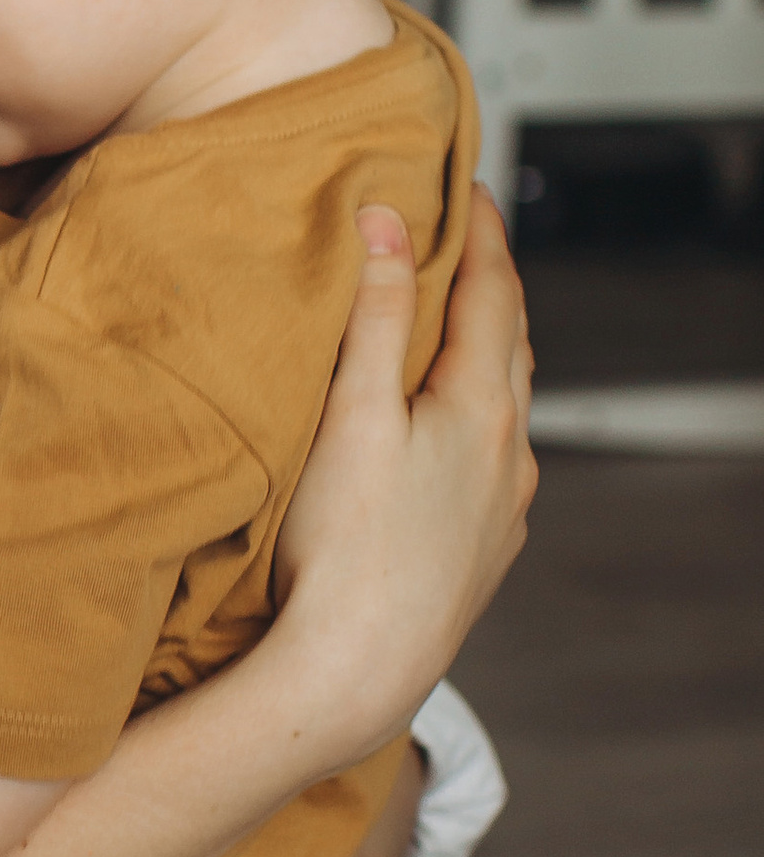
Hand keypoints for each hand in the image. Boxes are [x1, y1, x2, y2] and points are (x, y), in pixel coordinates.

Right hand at [269, 193, 534, 764]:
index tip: (466, 185)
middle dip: (489, 283)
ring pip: (508, 405)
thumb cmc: (344, 551)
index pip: (494, 291)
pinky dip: (478, 416)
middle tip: (461, 237)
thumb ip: (374, 314)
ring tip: (452, 324)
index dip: (480, 230)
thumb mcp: (351, 415)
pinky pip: (496, 458)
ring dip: (485, 352)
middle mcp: (511, 454)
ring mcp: (505, 507)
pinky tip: (448, 430)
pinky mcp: (487, 550)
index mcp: (482, 409)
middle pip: (512, 342)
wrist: (357, 672)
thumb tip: (387, 223)